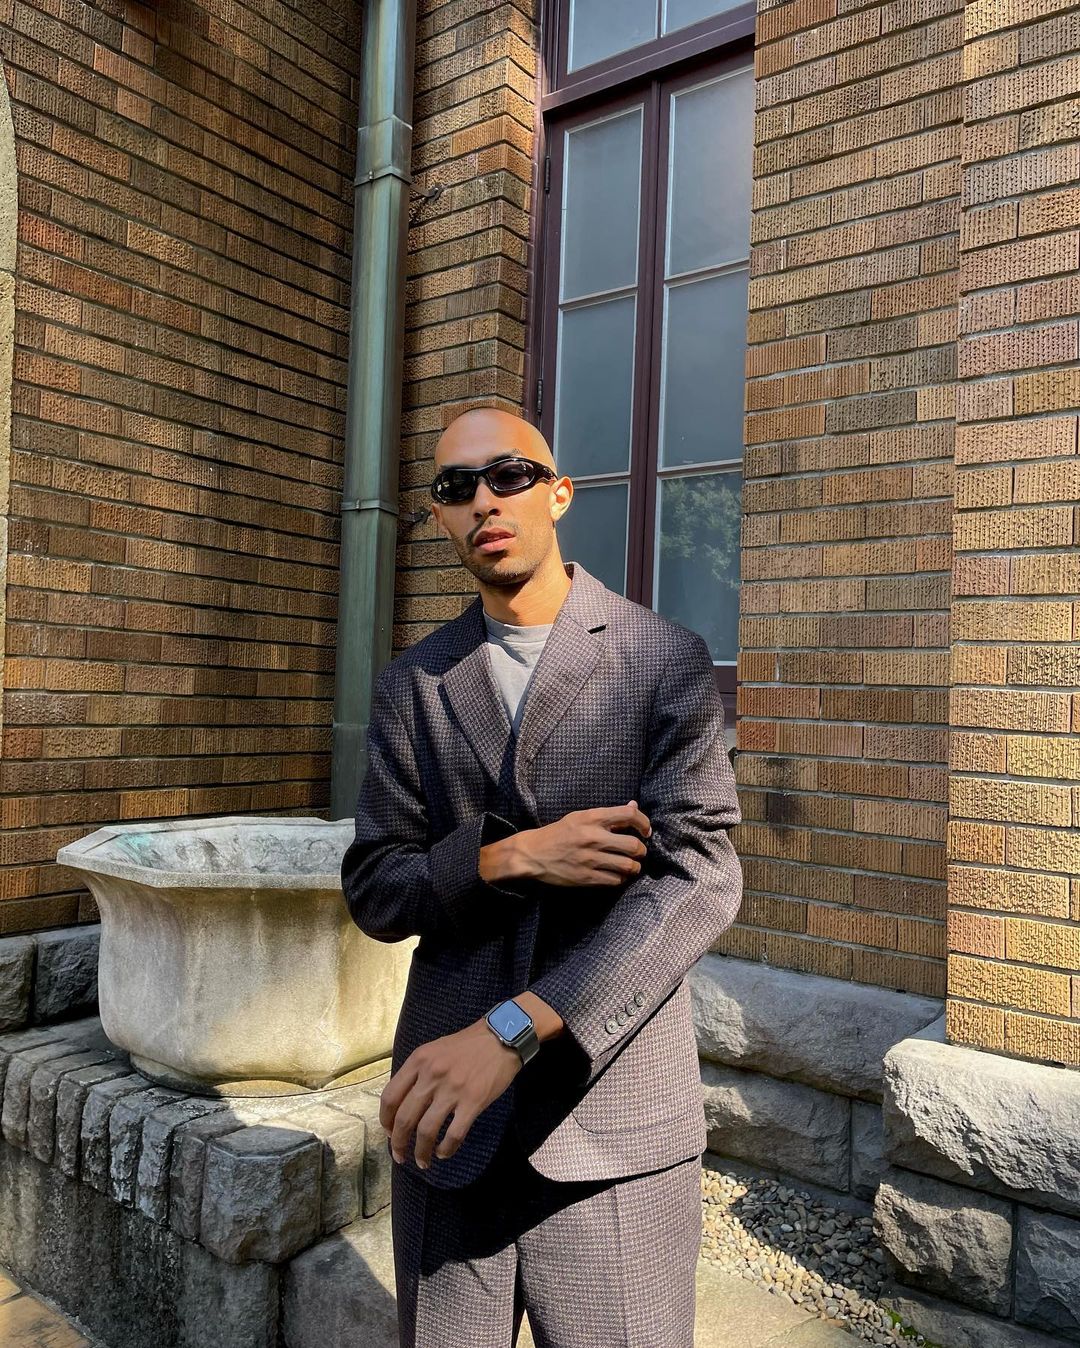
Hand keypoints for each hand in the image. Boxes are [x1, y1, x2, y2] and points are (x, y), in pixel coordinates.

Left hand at [380, 1019, 521, 1168]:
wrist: (501, 1037)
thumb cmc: (466, 1045)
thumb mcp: (434, 1050)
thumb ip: (417, 1072)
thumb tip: (404, 1104)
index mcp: (419, 1060)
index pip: (390, 1097)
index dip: (385, 1120)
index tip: (388, 1133)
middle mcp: (431, 1075)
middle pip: (405, 1118)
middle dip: (398, 1143)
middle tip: (400, 1155)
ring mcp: (453, 1089)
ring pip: (427, 1130)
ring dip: (421, 1151)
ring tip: (422, 1161)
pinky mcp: (473, 1101)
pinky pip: (454, 1134)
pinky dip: (446, 1149)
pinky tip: (443, 1153)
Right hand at [512, 800, 651, 887]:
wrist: (533, 854)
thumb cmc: (559, 833)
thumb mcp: (581, 817)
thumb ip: (608, 814)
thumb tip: (634, 807)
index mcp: (592, 818)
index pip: (629, 816)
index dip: (644, 823)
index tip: (646, 831)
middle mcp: (593, 838)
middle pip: (634, 845)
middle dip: (641, 850)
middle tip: (637, 851)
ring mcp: (590, 859)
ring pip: (628, 866)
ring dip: (634, 867)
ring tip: (630, 865)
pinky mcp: (586, 877)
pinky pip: (615, 880)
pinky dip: (620, 878)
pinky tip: (616, 874)